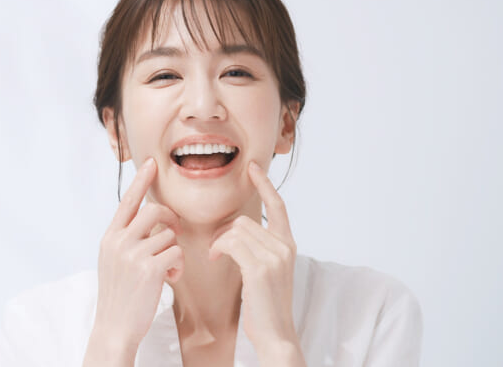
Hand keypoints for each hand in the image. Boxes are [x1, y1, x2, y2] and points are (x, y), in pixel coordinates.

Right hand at [91, 157, 184, 351]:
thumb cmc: (118, 295)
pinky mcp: (150, 268)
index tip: (151, 163)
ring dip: (174, 251)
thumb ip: (126, 239)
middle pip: (155, 210)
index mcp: (110, 237)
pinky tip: (170, 278)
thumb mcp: (113, 261)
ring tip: (167, 269)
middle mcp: (119, 241)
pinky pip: (176, 253)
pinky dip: (178, 266)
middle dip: (171, 219)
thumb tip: (149, 222)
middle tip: (175, 231)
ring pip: (169, 234)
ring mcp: (133, 254)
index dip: (141, 181)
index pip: (128, 201)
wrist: (114, 326)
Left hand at [208, 160, 300, 355]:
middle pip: (244, 220)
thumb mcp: (267, 272)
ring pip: (236, 230)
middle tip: (215, 249)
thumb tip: (237, 233)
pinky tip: (214, 259)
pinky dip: (217, 248)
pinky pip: (230, 243)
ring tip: (215, 256)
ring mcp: (274, 256)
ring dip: (218, 241)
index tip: (253, 168)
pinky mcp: (260, 268)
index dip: (265, 184)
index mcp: (288, 245)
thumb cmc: (265, 306)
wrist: (275, 335)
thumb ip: (260, 249)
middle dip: (223, 231)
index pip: (278, 205)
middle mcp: (284, 247)